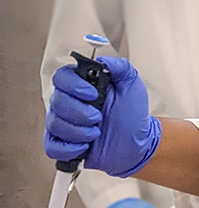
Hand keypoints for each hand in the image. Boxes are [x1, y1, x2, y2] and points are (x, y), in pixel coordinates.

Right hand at [45, 57, 160, 177]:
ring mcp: (64, 123)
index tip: (92, 94)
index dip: (73, 85)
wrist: (137, 142)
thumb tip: (103, 59)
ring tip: (96, 132)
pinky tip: (85, 146)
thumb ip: (120, 67)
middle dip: (79, 112)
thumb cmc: (133, 113)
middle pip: (56, 101)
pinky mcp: (63, 144)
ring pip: (55, 124)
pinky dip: (69, 148)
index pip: (62, 77)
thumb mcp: (132, 85)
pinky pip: (52, 146)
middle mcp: (70, 102)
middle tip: (97, 117)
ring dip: (78, 131)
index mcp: (83, 85)